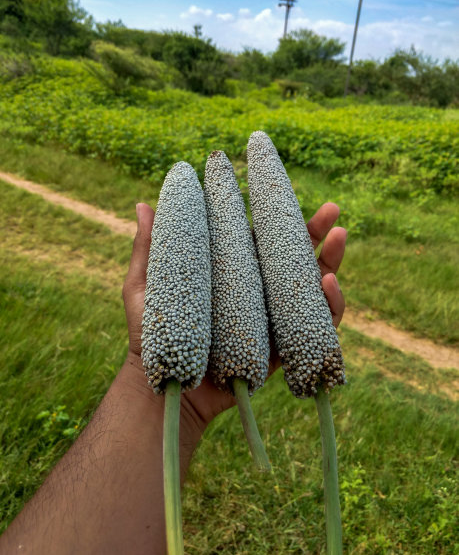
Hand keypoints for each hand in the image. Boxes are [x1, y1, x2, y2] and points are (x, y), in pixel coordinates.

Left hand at [122, 201, 345, 434]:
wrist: (163, 386)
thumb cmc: (149, 335)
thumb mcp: (145, 285)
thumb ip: (149, 247)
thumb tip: (143, 204)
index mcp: (232, 271)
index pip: (261, 237)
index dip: (278, 215)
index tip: (287, 189)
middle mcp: (257, 290)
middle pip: (294, 257)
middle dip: (317, 233)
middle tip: (333, 211)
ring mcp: (272, 317)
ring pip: (310, 287)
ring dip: (331, 262)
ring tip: (340, 237)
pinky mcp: (283, 347)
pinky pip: (315, 326)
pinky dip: (329, 307)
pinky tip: (327, 285)